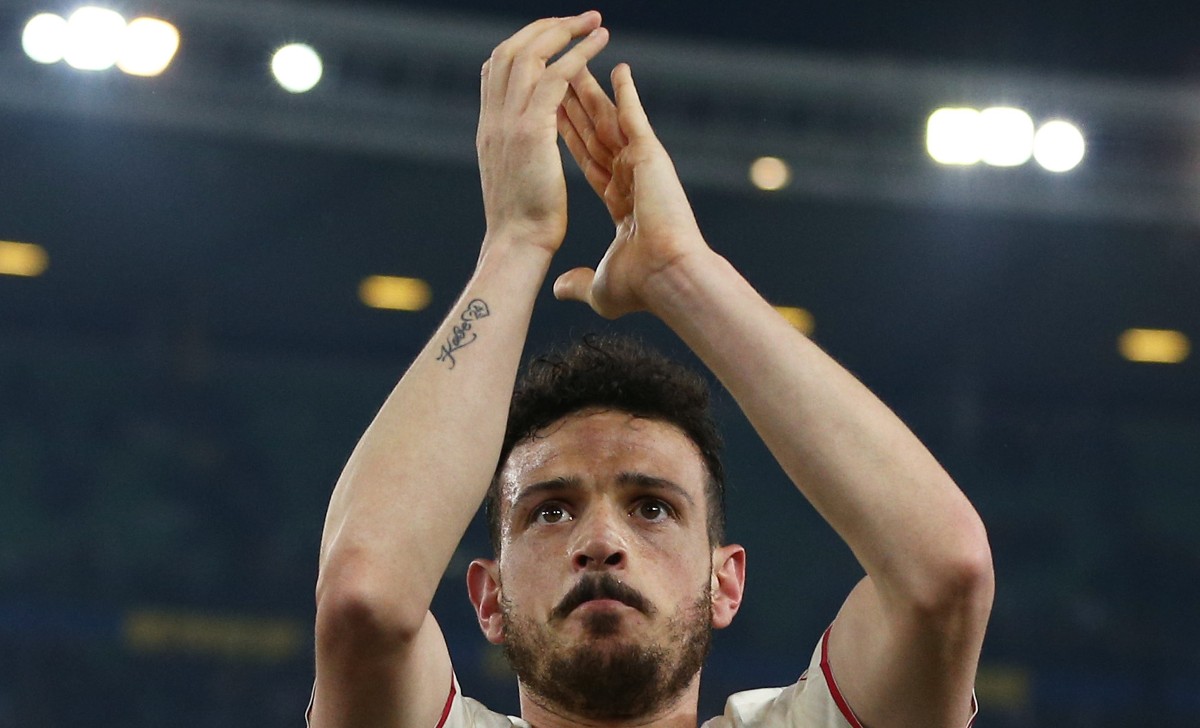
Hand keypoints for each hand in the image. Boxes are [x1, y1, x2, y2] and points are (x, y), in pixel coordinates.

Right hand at [477, 13, 608, 254]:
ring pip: (531, 55)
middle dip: (545, 28)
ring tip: (594, 22)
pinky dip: (579, 54)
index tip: (550, 38)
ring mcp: (507, 121)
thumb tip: (523, 161)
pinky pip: (555, 76)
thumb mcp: (511, 184)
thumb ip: (514, 161)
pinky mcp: (530, 129)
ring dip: (564, 32)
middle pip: (510, 51)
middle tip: (578, 19)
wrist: (516, 247)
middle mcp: (493, 119)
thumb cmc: (521, 229)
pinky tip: (600, 44)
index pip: (495, 69)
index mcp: (489, 130)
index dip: (523, 46)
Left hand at [554, 63, 709, 317]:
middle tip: (559, 78)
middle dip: (576, 106)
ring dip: (592, 93)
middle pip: (596, 133)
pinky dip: (626, 92)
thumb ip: (579, 283)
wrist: (668, 278)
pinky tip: (618, 70)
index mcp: (620, 202)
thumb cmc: (643, 286)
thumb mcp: (600, 286)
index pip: (588, 161)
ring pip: (610, 120)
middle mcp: (631, 178)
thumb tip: (559, 289)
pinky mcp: (652, 156)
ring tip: (575, 64)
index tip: (553, 117)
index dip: (570, 138)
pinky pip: (634, 116)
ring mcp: (642, 165)